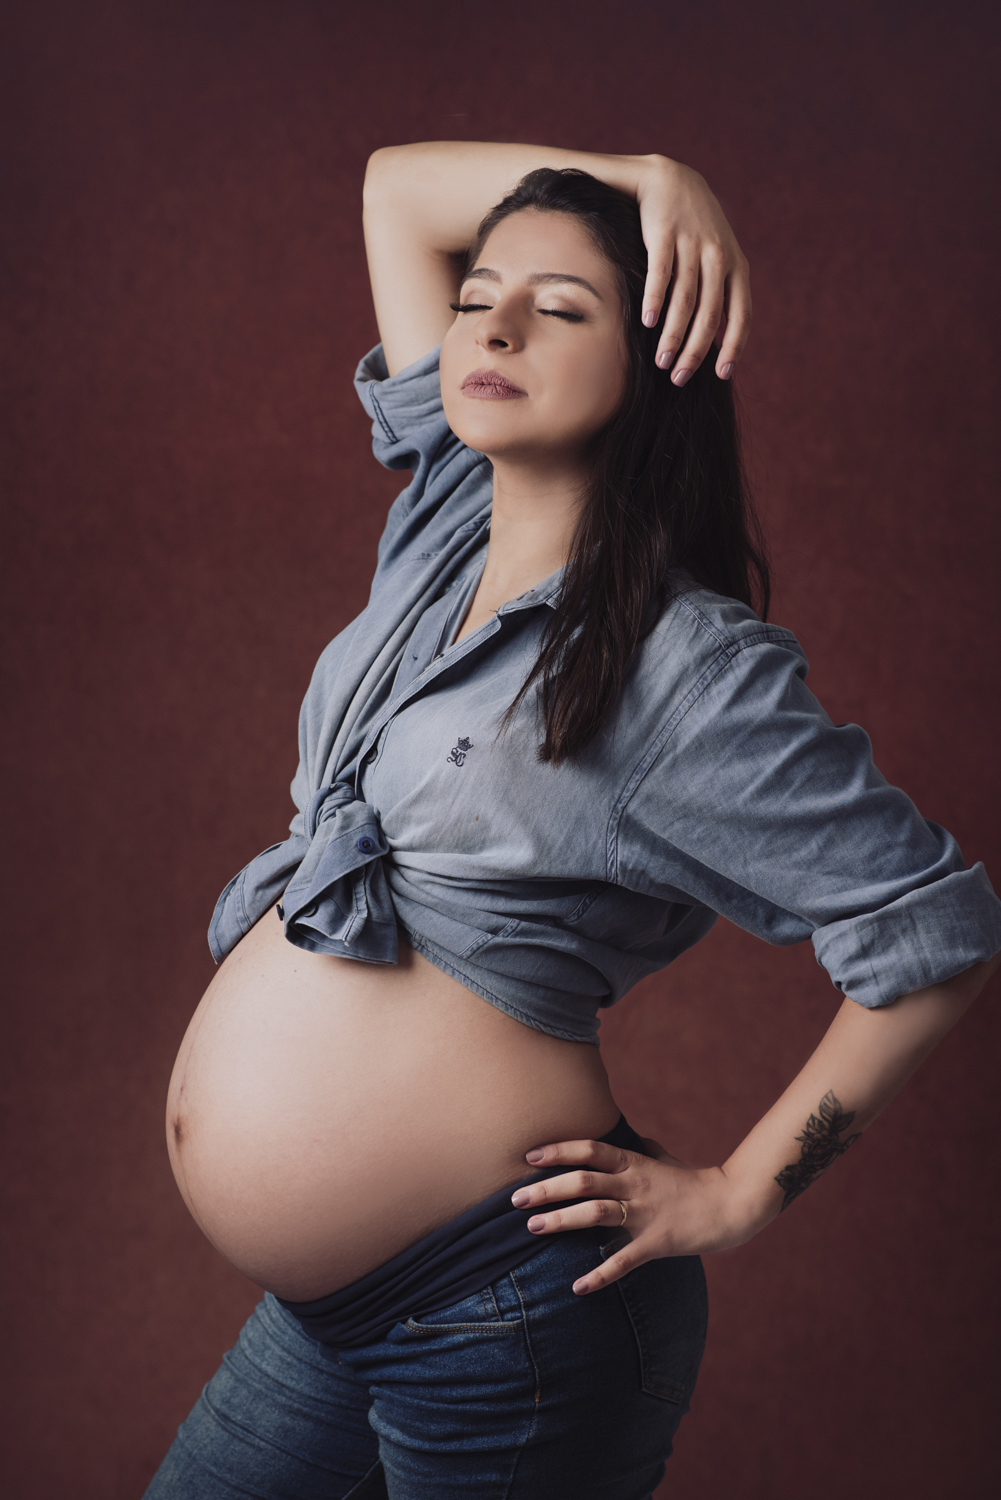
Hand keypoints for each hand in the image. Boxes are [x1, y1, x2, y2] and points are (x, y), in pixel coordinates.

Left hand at [510, 1135, 763, 1293]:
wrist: (730, 1205)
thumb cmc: (693, 1181)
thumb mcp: (663, 1158)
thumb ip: (641, 1149)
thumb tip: (628, 1137)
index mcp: (634, 1163)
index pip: (590, 1149)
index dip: (559, 1150)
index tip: (529, 1156)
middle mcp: (636, 1184)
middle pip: (584, 1181)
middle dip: (547, 1189)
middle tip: (516, 1198)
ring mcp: (646, 1214)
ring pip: (596, 1213)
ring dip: (561, 1221)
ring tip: (532, 1228)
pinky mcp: (657, 1243)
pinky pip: (624, 1260)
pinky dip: (600, 1274)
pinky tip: (578, 1287)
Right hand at [633, 154, 750, 385]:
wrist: (669, 179)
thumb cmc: (693, 229)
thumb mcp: (717, 257)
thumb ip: (720, 294)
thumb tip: (720, 342)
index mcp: (737, 266)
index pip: (741, 314)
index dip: (733, 346)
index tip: (721, 375)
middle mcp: (719, 256)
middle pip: (710, 315)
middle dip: (694, 351)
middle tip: (678, 378)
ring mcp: (693, 243)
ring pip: (685, 301)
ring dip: (672, 335)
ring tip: (660, 362)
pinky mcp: (665, 233)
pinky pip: (661, 275)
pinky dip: (655, 301)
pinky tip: (647, 323)